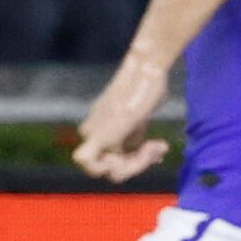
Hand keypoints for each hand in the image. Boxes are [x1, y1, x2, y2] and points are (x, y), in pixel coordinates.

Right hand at [72, 53, 170, 180]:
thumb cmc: (132, 98)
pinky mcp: (131, 125)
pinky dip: (147, 151)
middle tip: (153, 149)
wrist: (147, 71)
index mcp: (92, 135)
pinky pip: (136, 148)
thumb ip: (92, 148)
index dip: (107, 169)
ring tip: (161, 146)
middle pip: (114, 165)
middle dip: (135, 163)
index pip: (91, 166)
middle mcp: (101, 134)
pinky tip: (160, 147)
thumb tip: (79, 160)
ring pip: (127, 158)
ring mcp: (117, 130)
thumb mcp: (111, 129)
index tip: (122, 159)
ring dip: (144, 157)